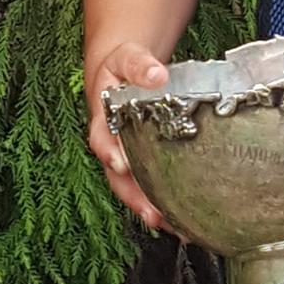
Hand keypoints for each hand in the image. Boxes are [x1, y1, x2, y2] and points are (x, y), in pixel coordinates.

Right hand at [86, 45, 172, 230]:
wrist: (120, 72)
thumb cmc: (122, 67)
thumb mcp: (127, 58)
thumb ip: (140, 65)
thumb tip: (158, 74)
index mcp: (104, 117)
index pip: (102, 138)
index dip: (110, 152)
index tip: (121, 164)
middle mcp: (112, 143)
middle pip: (117, 176)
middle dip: (134, 197)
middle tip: (152, 214)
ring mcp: (125, 155)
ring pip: (132, 188)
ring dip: (149, 208)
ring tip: (173, 226)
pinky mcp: (140, 161)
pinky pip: (147, 185)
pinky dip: (162, 202)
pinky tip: (182, 219)